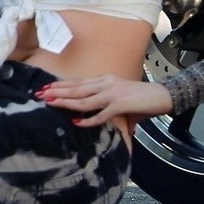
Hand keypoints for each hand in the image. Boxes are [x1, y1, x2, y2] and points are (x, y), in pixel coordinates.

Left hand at [36, 75, 171, 127]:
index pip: (78, 82)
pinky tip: (76, 122)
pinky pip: (100, 114)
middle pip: (76, 88)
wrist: (163, 95)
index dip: (61, 85)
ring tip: (51, 103)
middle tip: (40, 94)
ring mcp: (112, 94)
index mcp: (104, 80)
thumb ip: (110, 109)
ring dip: (66, 102)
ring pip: (84, 99)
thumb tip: (106, 122)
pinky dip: (88, 120)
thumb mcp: (122, 100)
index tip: (46, 88)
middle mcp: (105, 84)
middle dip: (57, 92)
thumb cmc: (143, 99)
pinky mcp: (120, 105)